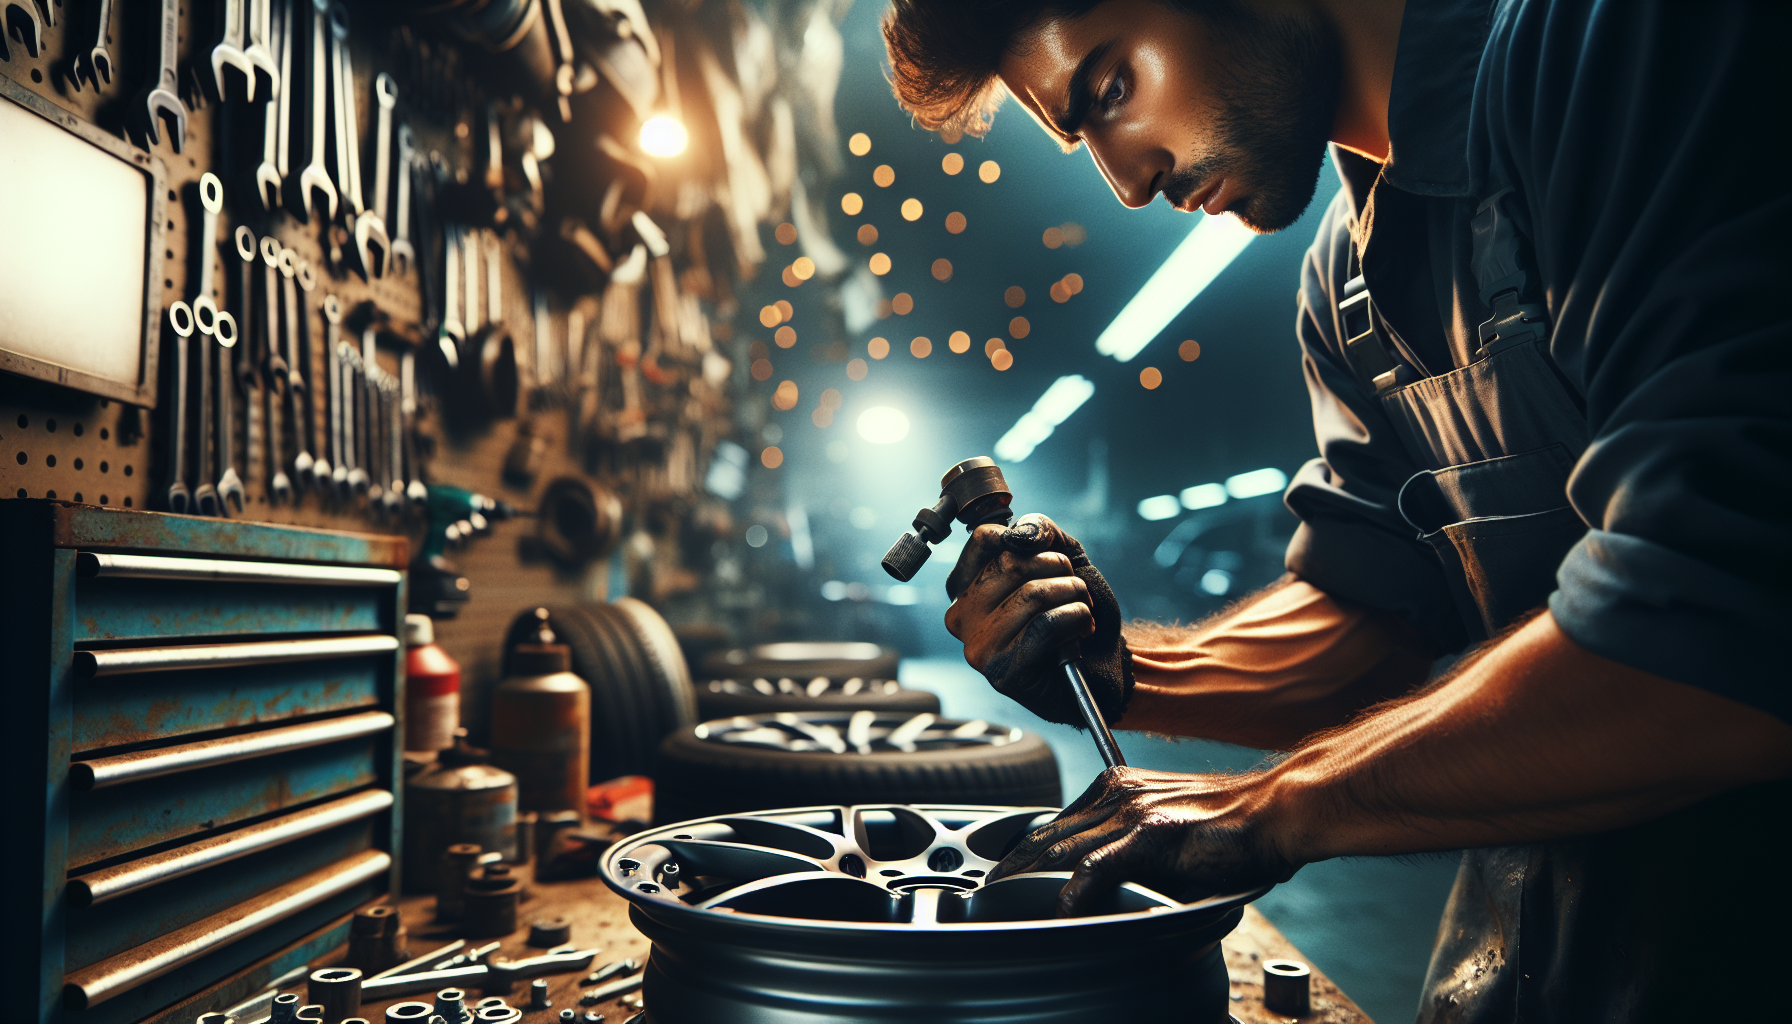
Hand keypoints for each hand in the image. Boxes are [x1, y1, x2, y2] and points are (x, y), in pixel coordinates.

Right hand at [943, 513, 1133, 725]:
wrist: (1096, 670)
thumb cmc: (1070, 614)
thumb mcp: (1058, 560)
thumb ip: (1040, 531)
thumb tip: (1022, 533)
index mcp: (965, 588)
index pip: (984, 539)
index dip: (1027, 539)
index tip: (1051, 555)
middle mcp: (962, 616)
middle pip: (1012, 564)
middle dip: (1058, 567)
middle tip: (1077, 585)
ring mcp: (979, 645)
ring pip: (1032, 594)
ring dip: (1073, 594)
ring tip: (1084, 607)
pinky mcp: (1003, 671)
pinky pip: (1046, 625)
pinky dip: (1076, 618)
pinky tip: (1084, 627)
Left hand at [989, 766, 1297, 915]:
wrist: (1275, 812)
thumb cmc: (1229, 824)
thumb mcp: (1165, 820)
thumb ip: (1129, 837)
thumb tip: (1097, 875)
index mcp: (1118, 787)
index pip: (1056, 821)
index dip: (1024, 849)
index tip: (1005, 872)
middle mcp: (1119, 794)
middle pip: (1049, 833)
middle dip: (1013, 866)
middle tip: (991, 893)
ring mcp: (1134, 813)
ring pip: (1065, 848)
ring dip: (1031, 879)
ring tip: (1009, 903)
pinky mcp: (1153, 834)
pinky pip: (1102, 864)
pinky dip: (1077, 887)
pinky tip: (1063, 907)